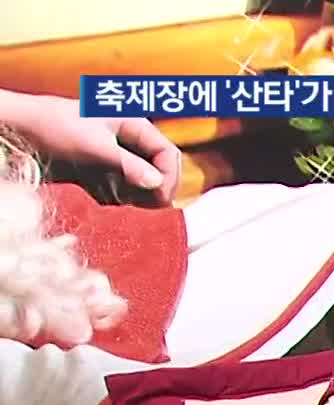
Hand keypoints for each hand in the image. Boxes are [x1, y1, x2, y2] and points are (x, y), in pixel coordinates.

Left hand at [0, 90, 180, 202]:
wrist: (16, 130)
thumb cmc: (52, 127)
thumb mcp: (95, 147)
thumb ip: (129, 166)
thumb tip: (158, 185)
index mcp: (134, 124)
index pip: (168, 154)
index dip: (168, 178)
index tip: (160, 199)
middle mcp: (128, 141)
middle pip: (157, 172)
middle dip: (148, 190)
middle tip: (136, 203)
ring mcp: (114, 157)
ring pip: (139, 186)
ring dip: (128, 195)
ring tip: (107, 191)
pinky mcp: (100, 171)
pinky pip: (119, 192)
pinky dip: (111, 197)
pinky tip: (94, 191)